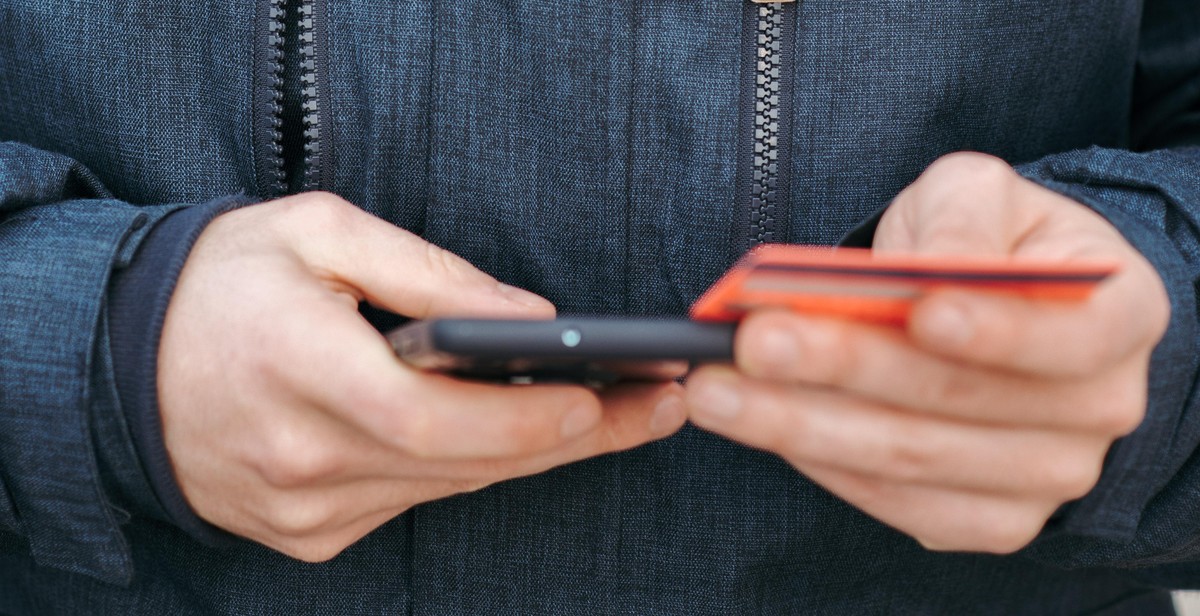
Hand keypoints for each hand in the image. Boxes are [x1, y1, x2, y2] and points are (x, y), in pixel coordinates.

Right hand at [158, 192, 686, 560]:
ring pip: (448, 488)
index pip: (432, 419)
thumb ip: (429, 274)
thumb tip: (531, 320)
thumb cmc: (221, 281)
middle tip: (653, 408)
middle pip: (462, 465)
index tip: (606, 398)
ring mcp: (301, 506)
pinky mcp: (306, 531)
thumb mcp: (318, 232)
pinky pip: (413, 503)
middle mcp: (299, 456)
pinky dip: (467, 469)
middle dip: (569, 438)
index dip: (527, 419)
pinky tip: (515, 437)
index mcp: (296, 369)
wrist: (121, 357)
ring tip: (611, 417)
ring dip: (530, 454)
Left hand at [686, 152, 1168, 551]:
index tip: (919, 308)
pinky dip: (818, 463)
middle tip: (751, 343)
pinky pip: (893, 503)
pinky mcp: (984, 519)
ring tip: (716, 388)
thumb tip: (932, 268)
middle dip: (843, 369)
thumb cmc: (986, 240)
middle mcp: (1097, 411)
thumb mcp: (979, 194)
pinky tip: (756, 424)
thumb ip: (962, 215)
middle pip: (958, 401)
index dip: (996, 328)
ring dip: (799, 425)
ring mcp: (1043, 478)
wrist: (989, 307)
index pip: (1070, 335)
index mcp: (1119, 317)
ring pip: (909, 459)